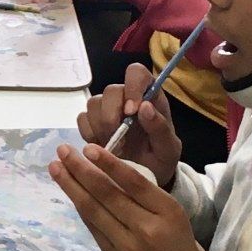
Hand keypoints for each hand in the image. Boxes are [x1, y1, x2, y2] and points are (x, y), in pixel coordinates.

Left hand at [49, 142, 210, 250]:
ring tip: (55, 168)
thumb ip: (147, 197)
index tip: (88, 147)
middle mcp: (147, 227)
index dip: (109, 163)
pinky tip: (69, 193)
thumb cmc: (181, 248)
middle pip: (107, 194)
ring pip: (93, 210)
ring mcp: (128, 245)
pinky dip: (80, 208)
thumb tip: (110, 170)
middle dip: (80, 169)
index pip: (134, 182)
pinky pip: (93, 228)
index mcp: (168, 211)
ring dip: (71, 187)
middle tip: (62, 150)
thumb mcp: (175, 217)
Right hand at [77, 62, 181, 188]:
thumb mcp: (169, 148)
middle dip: (111, 115)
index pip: (136, 73)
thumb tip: (145, 107)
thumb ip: (161, 128)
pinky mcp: (92, 123)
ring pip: (93, 103)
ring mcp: (107, 109)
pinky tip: (101, 147)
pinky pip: (82, 119)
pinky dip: (89, 134)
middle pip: (110, 90)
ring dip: (100, 127)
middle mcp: (126, 98)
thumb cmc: (161, 158)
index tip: (132, 111)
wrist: (146, 177)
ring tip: (113, 146)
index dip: (132, 86)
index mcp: (149, 97)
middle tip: (119, 138)